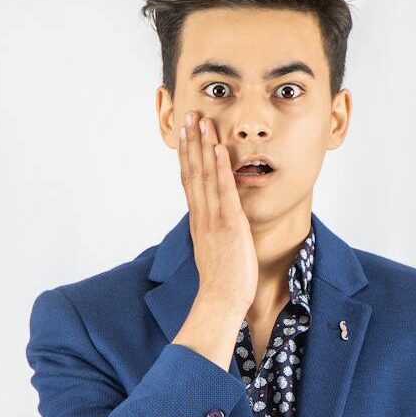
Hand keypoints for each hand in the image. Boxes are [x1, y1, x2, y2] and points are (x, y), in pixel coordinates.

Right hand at [176, 110, 257, 312]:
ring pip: (205, 175)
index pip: (189, 180)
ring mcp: (214, 219)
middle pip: (192, 171)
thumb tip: (217, 223)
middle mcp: (202, 215)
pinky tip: (219, 149)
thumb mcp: (215, 249)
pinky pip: (223, 191)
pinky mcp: (229, 225)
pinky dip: (220, 168)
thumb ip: (214, 231)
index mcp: (199, 220)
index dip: (187, 155)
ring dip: (203, 145)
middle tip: (189, 116)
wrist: (221, 300)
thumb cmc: (223, 281)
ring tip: (202, 121)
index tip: (185, 134)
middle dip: (191, 141)